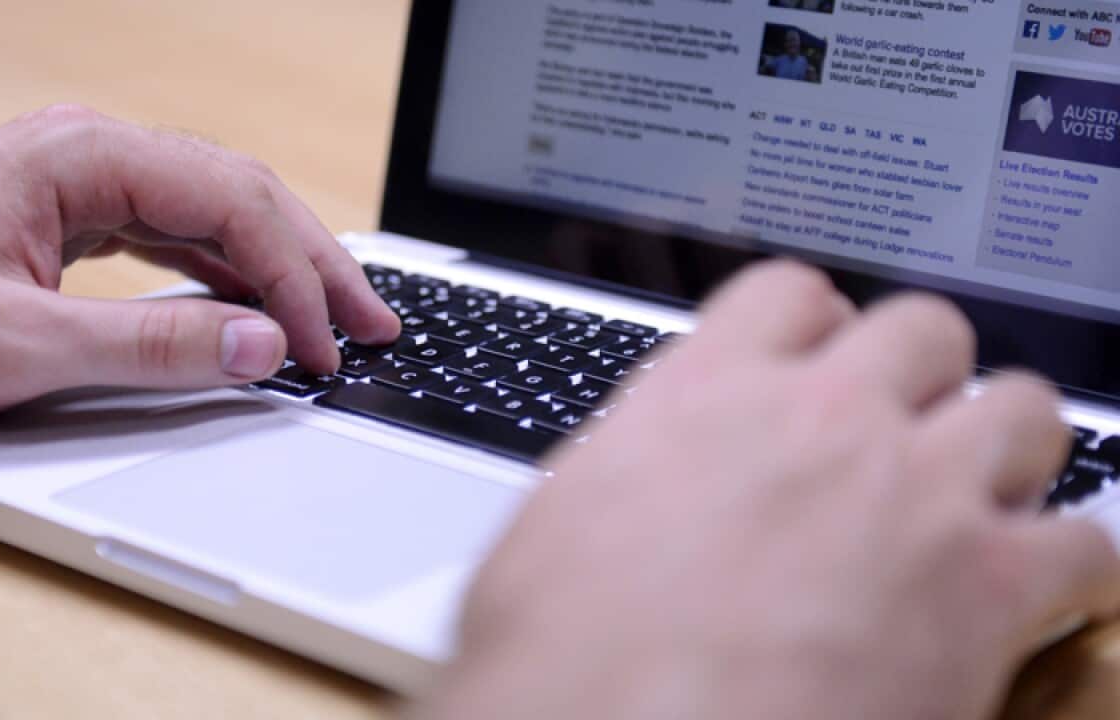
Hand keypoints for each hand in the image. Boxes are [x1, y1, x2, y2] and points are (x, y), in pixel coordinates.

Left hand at [0, 105, 398, 422]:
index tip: (323, 344)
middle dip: (310, 262)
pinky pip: (177, 238)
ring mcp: (81, 186)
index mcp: (78, 157)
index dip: (293, 276)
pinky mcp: (72, 222)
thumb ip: (151, 344)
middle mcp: (88, 157)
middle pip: (238, 194)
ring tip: (335, 319)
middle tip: (371, 323)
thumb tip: (260, 344)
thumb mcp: (17, 345)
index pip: (229, 200)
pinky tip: (258, 308)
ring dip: (278, 268)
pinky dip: (227, 275)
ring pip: (215, 214)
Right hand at [410, 262, 1119, 719]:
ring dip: (1005, 448)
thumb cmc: (566, 657)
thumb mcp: (557, 525)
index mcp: (708, 393)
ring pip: (1021, 410)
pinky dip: (1070, 565)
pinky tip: (1035, 595)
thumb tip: (638, 470)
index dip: (816, 326)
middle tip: (904, 429)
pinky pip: (1084, 545)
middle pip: (924, 330)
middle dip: (923, 375)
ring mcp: (913, 495)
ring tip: (978, 498)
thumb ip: (627, 464)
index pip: (791, 296)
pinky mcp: (984, 590)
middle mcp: (821, 419)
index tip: (822, 359)